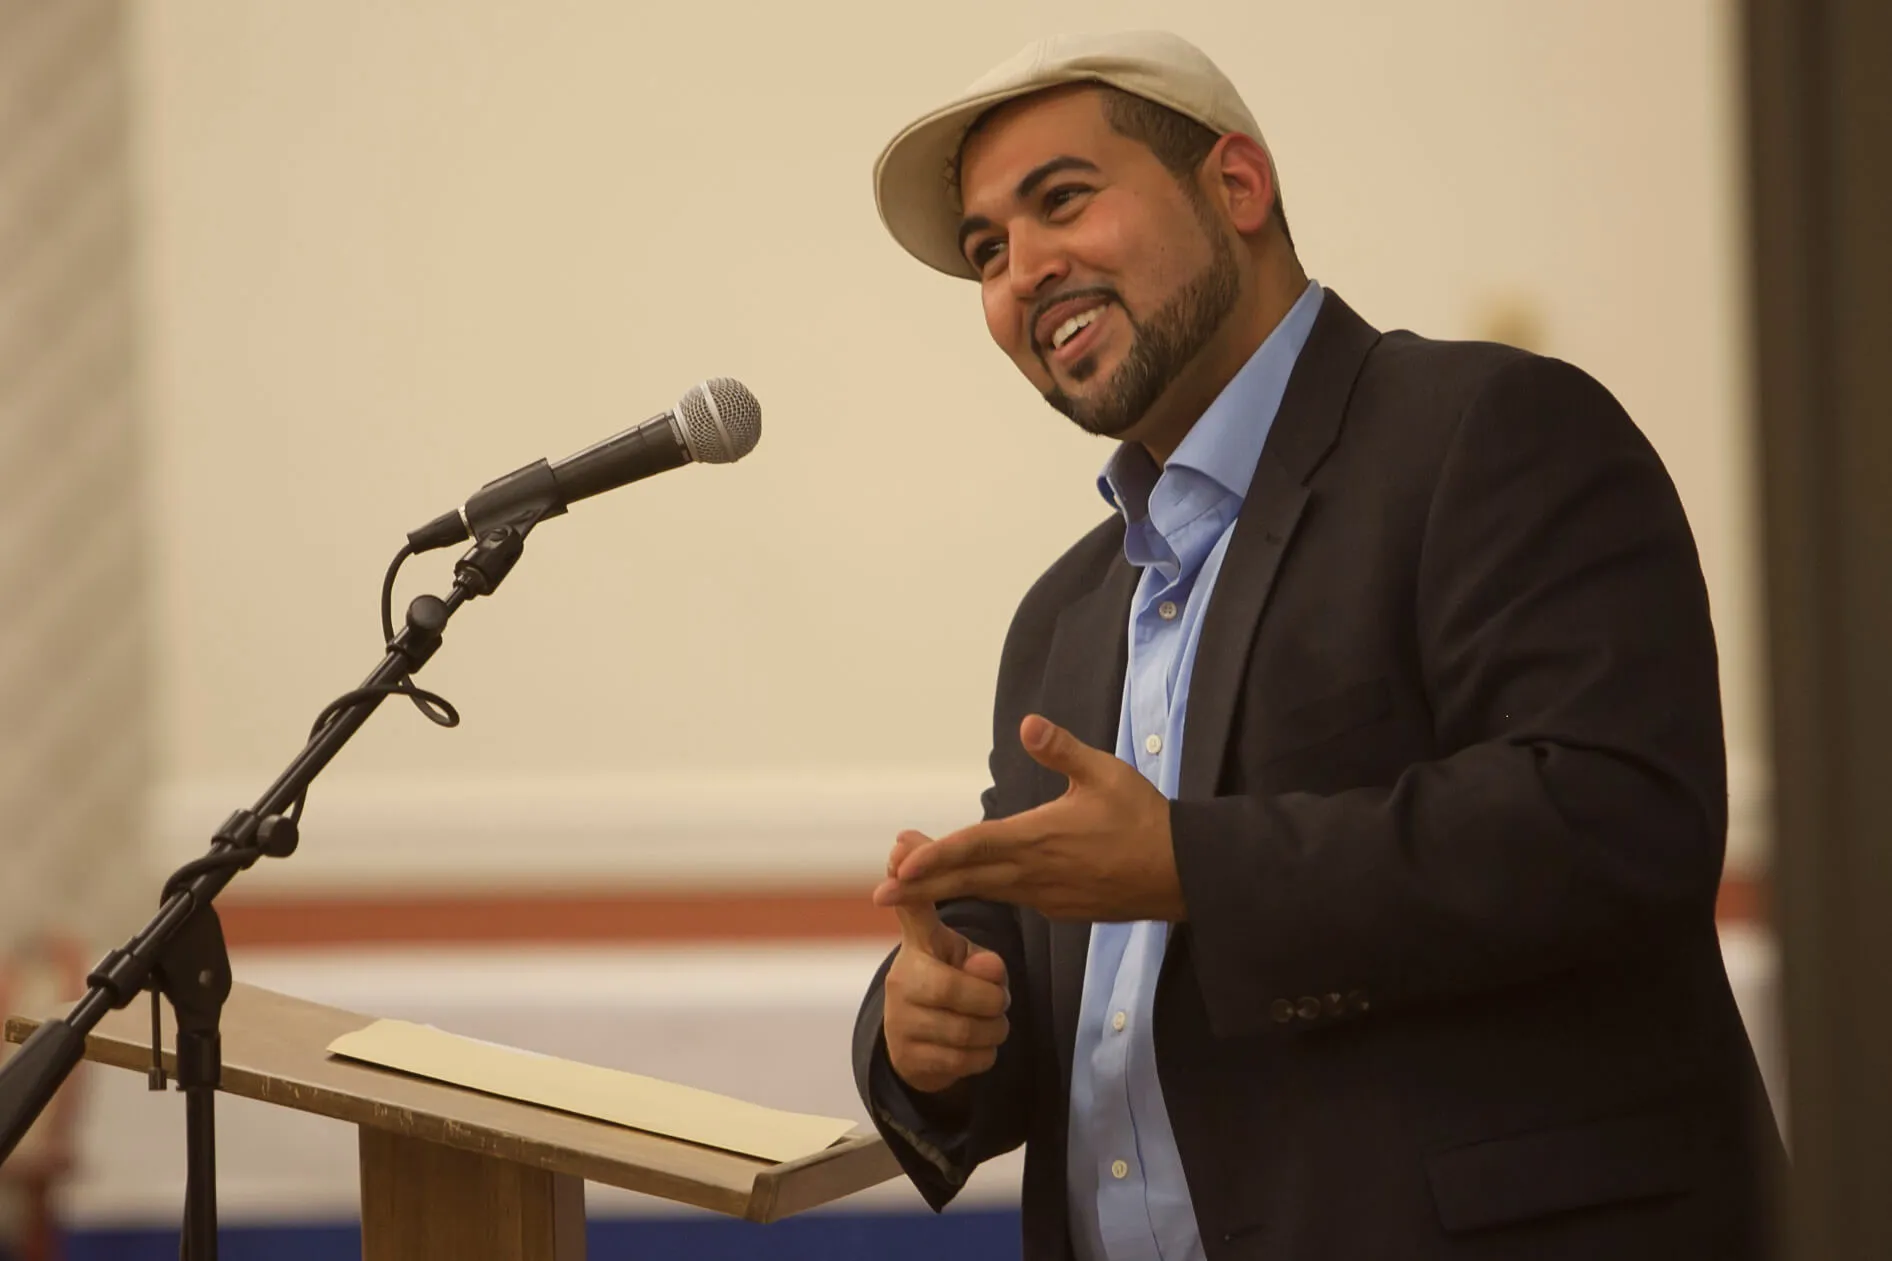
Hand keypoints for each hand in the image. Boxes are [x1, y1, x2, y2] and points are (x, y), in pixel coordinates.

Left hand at [873, 715, 1185, 921]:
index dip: (934, 858)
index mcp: (1038, 838)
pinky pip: (1013, 899)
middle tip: (879, 895)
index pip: (974, 848)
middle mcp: (1034, 874)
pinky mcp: (1059, 907)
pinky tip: (969, 884)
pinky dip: (983, 893)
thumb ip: (1062, 749)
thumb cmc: (1145, 819)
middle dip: (920, 887)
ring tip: (909, 884)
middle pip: (966, 880)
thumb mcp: (1105, 773)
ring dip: (946, 889)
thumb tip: (1028, 723)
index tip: (900, 867)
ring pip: (985, 891)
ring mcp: (1045, 896)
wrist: (1183, 874)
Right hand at [881, 832, 1012, 1094]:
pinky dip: (983, 1057)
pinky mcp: (909, 1058)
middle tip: (999, 1001)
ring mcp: (901, 1020)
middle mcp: (902, 979)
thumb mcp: (963, 958)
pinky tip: (974, 1047)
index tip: (899, 851)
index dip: (912, 885)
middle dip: (994, 1001)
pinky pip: (966, 1061)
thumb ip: (981, 956)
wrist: (921, 1045)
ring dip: (993, 1030)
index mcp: (919, 945)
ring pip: (969, 1030)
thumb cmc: (950, 986)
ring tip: (989, 1023)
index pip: (914, 910)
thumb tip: (988, 964)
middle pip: (960, 990)